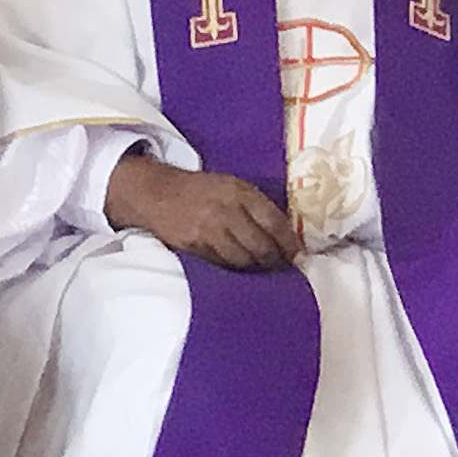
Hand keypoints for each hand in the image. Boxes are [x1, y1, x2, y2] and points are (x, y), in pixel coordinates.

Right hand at [106, 150, 300, 269]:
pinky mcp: (195, 247)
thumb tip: (285, 233)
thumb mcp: (233, 186)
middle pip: (261, 246)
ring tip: (266, 270)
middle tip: (284, 267)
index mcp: (240, 193)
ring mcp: (209, 231)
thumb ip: (257, 206)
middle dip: (276, 261)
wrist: (159, 194)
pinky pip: (223, 264)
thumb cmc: (202, 191)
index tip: (298, 254)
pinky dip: (236, 269)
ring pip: (243, 260)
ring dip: (257, 268)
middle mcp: (226, 211)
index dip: (289, 242)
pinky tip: (243, 269)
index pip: (273, 222)